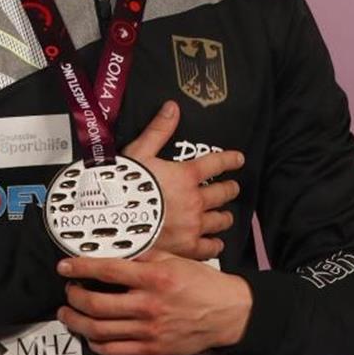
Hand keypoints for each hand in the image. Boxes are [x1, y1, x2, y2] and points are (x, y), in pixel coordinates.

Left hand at [56, 250, 252, 354]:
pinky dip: (96, 343)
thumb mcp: (174, 259)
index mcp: (154, 278)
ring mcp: (149, 330)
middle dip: (73, 296)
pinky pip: (115, 351)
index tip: (66, 266)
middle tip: (69, 290)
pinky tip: (91, 334)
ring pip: (99, 330)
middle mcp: (149, 305)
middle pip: (96, 304)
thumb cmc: (201, 283)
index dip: (81, 267)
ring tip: (69, 313)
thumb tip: (115, 250)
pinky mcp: (152, 349)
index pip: (107, 271)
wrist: (228, 313)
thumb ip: (144, 255)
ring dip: (77, 321)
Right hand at [123, 100, 243, 259]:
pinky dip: (215, 243)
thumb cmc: (125, 184)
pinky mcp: (187, 247)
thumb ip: (159, 130)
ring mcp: (193, 225)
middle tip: (232, 188)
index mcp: (186, 175)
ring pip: (221, 220)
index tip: (239, 159)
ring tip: (225, 215)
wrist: (114, 220)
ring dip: (225, 216)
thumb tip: (173, 107)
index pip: (216, 163)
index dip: (230, 160)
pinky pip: (210, 247)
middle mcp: (195, 200)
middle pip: (224, 193)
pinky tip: (215, 242)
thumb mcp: (139, 152)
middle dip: (230, 189)